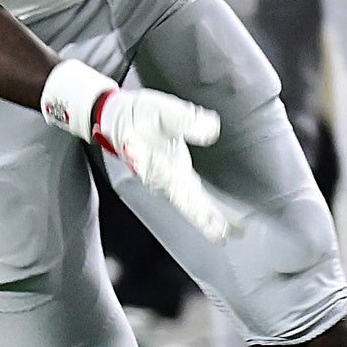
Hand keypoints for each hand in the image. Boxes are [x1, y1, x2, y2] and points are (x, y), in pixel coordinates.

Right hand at [41, 58, 229, 241]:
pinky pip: (189, 197)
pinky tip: (217, 214)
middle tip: (228, 235)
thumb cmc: (137, 114)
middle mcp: (163, 178)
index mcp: (160, 165)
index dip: (199, 210)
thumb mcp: (162, 111)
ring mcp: (167, 179)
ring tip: (229, 230)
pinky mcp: (171, 175)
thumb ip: (186, 120)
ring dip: (207, 218)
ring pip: (189, 204)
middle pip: (188, 205)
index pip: (183, 193)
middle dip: (207, 221)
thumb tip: (212, 130)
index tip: (215, 225)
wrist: (116, 118)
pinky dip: (203, 209)